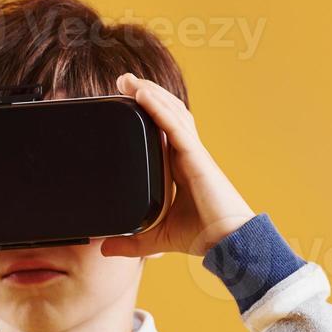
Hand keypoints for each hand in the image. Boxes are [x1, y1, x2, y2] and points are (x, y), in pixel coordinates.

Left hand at [100, 74, 256, 258]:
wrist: (228, 244)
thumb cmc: (202, 238)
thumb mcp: (156, 239)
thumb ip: (131, 243)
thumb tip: (104, 250)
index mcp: (180, 167)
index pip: (163, 130)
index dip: (147, 112)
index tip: (125, 101)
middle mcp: (187, 155)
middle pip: (167, 114)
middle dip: (146, 94)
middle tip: (122, 82)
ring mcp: (193, 153)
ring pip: (171, 113)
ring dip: (150, 93)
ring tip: (129, 81)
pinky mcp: (196, 157)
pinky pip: (175, 127)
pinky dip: (158, 109)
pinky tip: (143, 96)